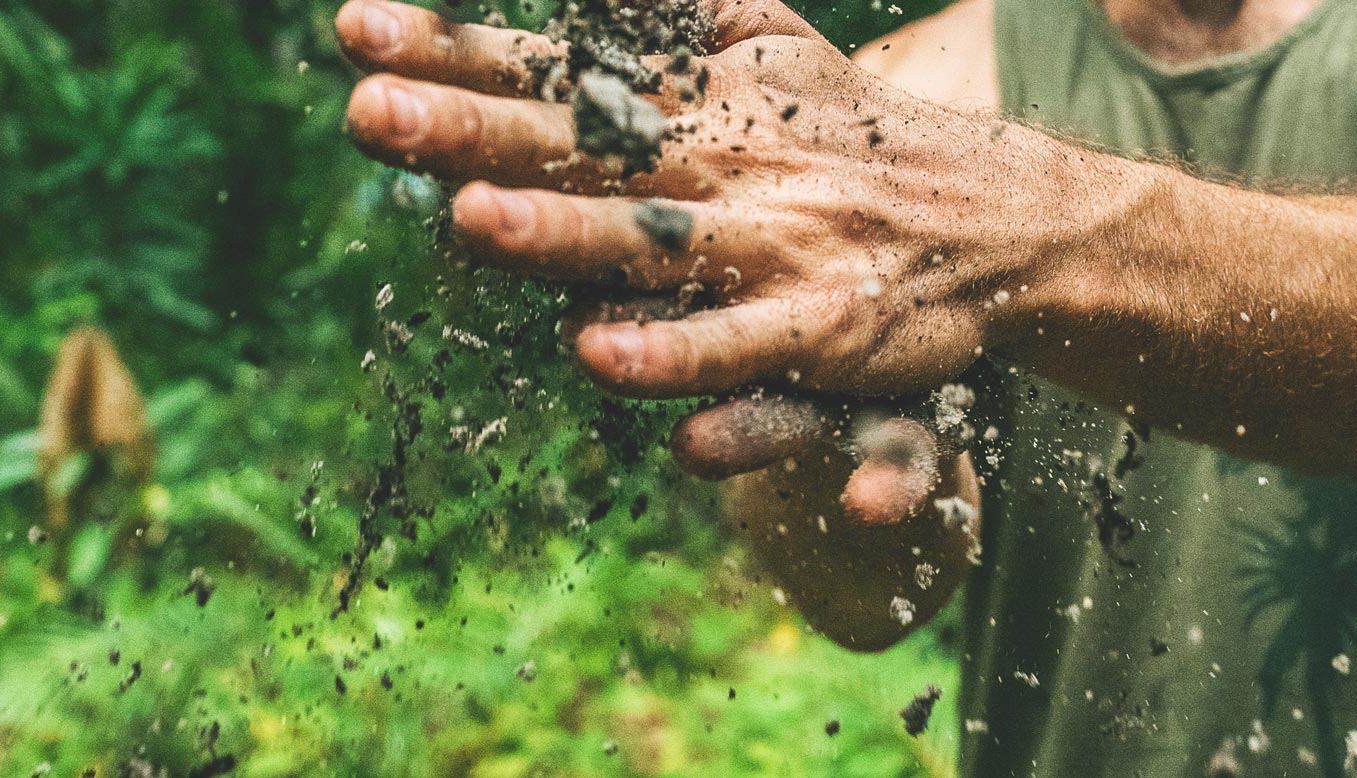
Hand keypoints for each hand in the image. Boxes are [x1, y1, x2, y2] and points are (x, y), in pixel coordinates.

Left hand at [337, 0, 1060, 514]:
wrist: (1004, 217)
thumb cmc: (862, 142)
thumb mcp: (774, 51)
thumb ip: (682, 17)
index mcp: (698, 103)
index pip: (557, 72)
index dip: (456, 52)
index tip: (352, 31)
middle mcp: (725, 167)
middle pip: (583, 149)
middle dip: (471, 131)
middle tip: (367, 113)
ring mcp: (775, 247)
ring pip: (654, 246)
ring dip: (564, 235)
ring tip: (471, 223)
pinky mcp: (824, 329)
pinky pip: (742, 348)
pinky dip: (680, 353)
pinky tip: (603, 358)